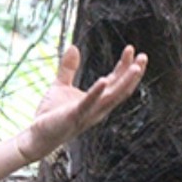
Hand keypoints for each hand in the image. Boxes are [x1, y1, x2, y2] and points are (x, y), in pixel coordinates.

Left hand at [15, 45, 146, 163]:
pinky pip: (88, 104)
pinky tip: (103, 80)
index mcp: (96, 100)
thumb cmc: (51, 114)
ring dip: (125, 82)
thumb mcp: (60, 85)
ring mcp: (88, 113)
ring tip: (135, 67)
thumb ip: (68, 68)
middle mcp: (98, 108)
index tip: (131, 49)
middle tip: (143, 56)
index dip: (125, 66)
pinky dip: (96, 92)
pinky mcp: (75, 116)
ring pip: (112, 98)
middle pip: (121, 89)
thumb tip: (73, 47)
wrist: (37, 134)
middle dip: (133, 73)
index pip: (116, 82)